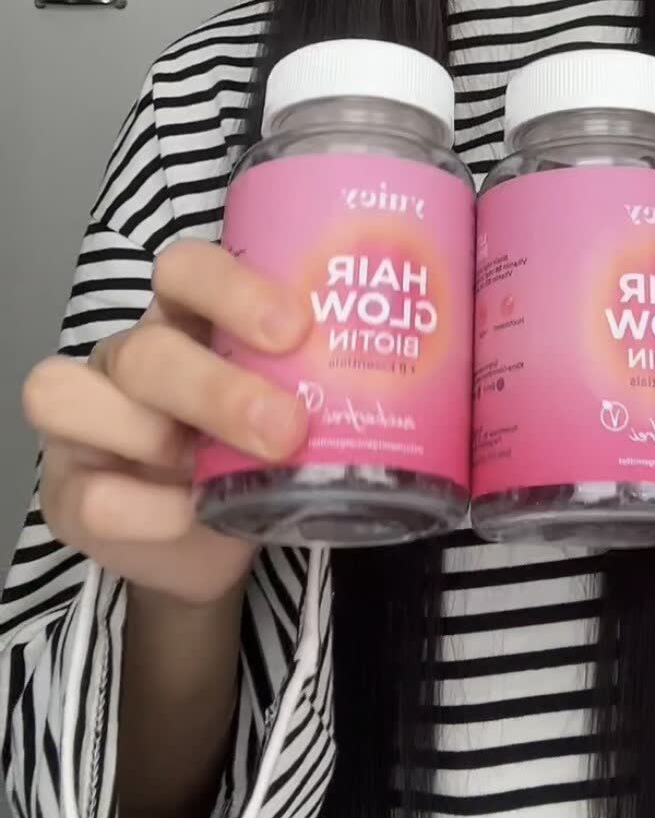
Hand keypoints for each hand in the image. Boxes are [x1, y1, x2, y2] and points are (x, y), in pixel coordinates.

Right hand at [22, 241, 310, 606]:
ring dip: (158, 436)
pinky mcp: (69, 491)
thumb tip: (422, 366)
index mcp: (188, 321)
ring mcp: (88, 421)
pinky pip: (89, 492)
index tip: (298, 327)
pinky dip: (146, 510)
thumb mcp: (295, 407)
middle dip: (217, 388)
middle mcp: (131, 358)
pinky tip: (190, 514)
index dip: (233, 289)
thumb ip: (328, 382)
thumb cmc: (259, 454)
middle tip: (288, 427)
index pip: (187, 269)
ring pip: (77, 395)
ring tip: (217, 473)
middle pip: (146, 347)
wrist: (217, 547)